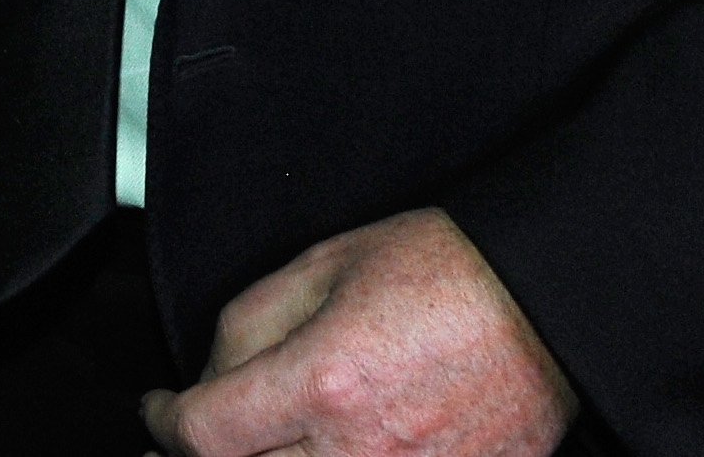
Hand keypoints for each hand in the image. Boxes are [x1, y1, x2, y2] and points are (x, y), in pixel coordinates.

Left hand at [143, 211, 574, 456]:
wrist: (546, 304)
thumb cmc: (444, 272)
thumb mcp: (324, 265)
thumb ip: (249, 326)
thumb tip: (210, 378)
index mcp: (323, 381)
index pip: (203, 432)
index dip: (162, 422)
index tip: (158, 408)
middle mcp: (360, 450)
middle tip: (182, 446)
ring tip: (241, 454)